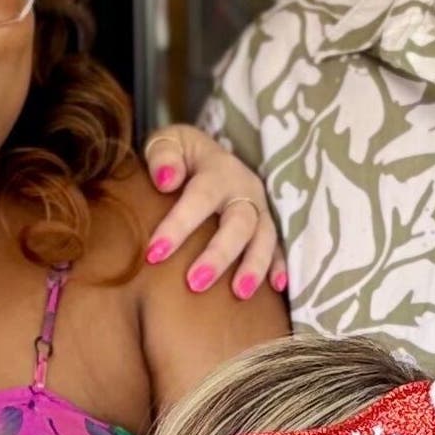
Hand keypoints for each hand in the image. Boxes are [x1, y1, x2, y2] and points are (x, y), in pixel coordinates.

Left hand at [138, 124, 285, 300]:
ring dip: (253, 265)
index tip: (154, 254)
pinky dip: (280, 266)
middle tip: (195, 283)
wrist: (208, 154)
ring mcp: (259, 208)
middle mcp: (244, 189)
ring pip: (264, 238)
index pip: (199, 197)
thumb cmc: (181, 155)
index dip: (178, 226)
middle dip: (219, 254)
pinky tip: (277, 287)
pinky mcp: (267, 226)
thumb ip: (163, 155)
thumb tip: (166, 180)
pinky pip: (279, 247)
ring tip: (239, 293)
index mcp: (217, 169)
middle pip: (238, 223)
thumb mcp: (169, 141)